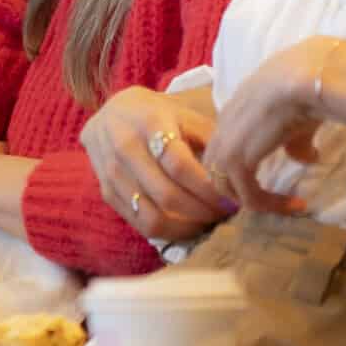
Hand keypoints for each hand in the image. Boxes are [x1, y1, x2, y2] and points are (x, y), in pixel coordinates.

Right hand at [80, 88, 235, 243]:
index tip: (232, 198)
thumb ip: (210, 138)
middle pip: (168, 195)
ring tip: (209, 222)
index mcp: (150, 123)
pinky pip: (140, 224)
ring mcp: (112, 174)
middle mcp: (126, 148)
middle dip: (203, 211)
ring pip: (153, 217)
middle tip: (225, 214)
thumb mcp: (185, 114)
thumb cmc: (158, 114)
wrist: (110, 113)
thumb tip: (238, 173)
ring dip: (187, 227)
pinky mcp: (107, 193)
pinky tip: (188, 225)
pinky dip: (168, 232)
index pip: (181, 165)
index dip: (209, 188)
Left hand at [204, 39, 338, 214]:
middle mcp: (223, 127)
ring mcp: (226, 144)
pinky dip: (271, 205)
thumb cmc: (307, 87)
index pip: (223, 147)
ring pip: (227, 189)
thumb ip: (296, 141)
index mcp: (233, 111)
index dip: (240, 169)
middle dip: (239, 190)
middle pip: (216, 171)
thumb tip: (308, 157)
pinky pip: (249, 197)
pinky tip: (294, 204)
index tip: (268, 180)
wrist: (306, 81)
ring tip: (285, 206)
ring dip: (257, 202)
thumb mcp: (299, 118)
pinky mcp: (237, 161)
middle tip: (270, 200)